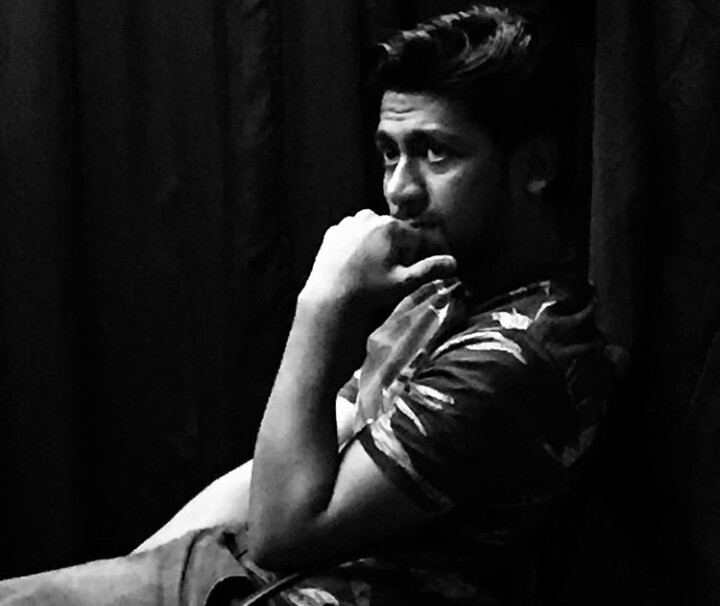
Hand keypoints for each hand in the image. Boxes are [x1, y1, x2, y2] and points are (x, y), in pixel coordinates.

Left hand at [302, 209, 455, 307]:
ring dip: (375, 244)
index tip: (403, 272)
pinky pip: (352, 235)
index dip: (412, 256)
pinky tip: (353, 264)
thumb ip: (429, 270)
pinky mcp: (333, 232)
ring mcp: (348, 223)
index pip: (413, 238)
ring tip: (369, 269)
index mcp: (390, 227)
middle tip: (385, 273)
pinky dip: (355, 245)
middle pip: (392, 232)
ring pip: (372, 231)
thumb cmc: (370, 291)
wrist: (330, 297)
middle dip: (394, 249)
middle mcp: (369, 217)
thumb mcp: (404, 283)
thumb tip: (454, 262)